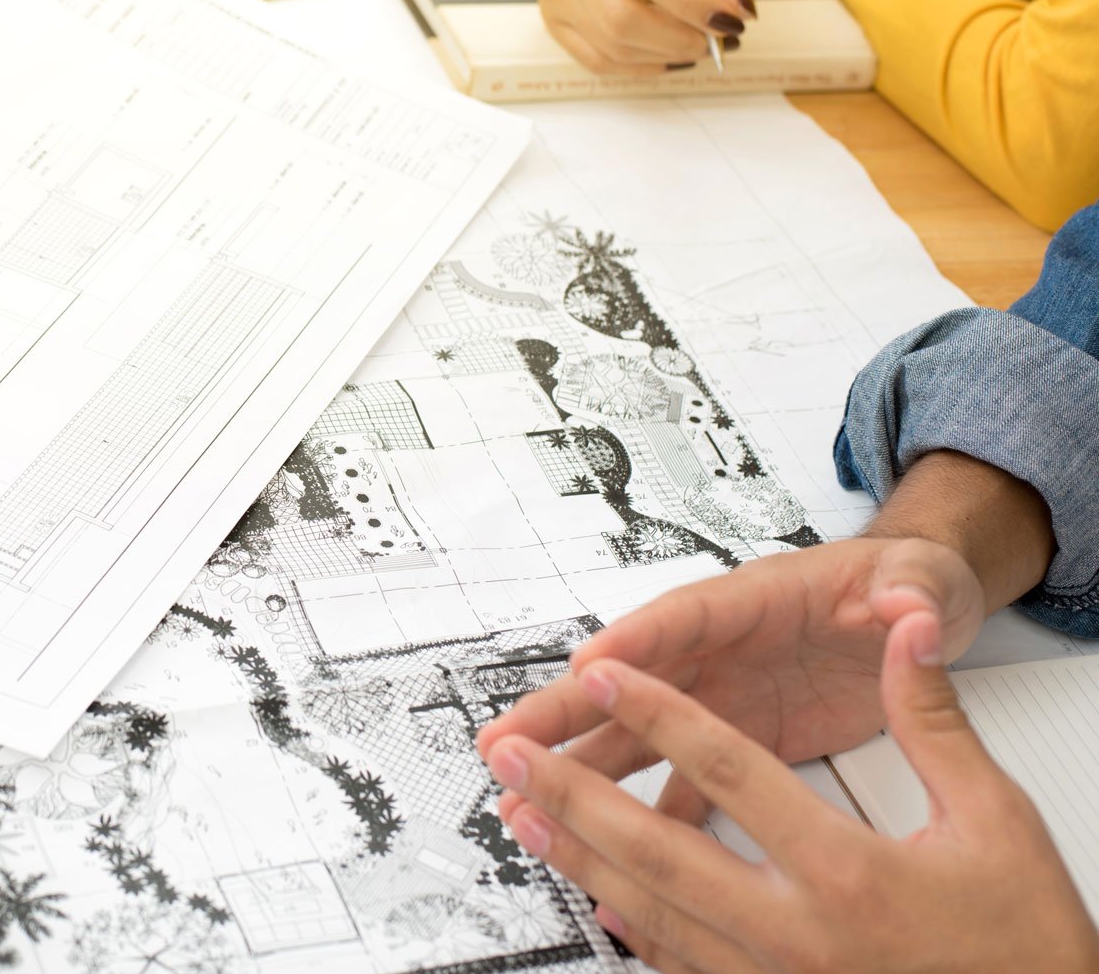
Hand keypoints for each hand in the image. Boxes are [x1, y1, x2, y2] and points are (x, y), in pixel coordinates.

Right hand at [477, 537, 984, 822]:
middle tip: (506, 739)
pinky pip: (681, 779)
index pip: (685, 617)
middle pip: (628, 678)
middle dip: (565, 709)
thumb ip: (909, 592)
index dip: (635, 642)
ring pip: (635, 733)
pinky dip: (644, 812)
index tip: (589, 666)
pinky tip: (609, 846)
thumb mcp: (917, 579)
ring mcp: (722, 697)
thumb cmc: (904, 584)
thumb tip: (910, 606)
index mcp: (754, 600)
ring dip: (581, 766)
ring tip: (522, 795)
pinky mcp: (739, 739)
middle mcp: (719, 648)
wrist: (919, 615)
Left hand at [480, 613, 1098, 971]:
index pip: (731, 771)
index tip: (602, 671)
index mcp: (850, 875)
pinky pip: (680, 964)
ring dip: (578, 857)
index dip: (658, 711)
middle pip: (658, 848)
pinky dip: (628, 924)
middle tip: (506, 749)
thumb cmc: (1025, 946)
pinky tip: (590, 897)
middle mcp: (800, 937)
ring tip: (518, 813)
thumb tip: (909, 633)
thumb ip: (934, 721)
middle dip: (572, 790)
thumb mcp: (996, 821)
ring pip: (650, 912)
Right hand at [538, 0, 754, 76]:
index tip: (727, 21)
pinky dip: (640, 67)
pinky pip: (596, 59)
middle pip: (619, 13)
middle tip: (714, 42)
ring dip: (663, 55)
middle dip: (676, 38)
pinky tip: (667, 56)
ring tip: (696, 46)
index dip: (688, 2)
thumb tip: (738, 8)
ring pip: (609, 43)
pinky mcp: (553, 15)